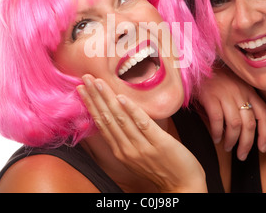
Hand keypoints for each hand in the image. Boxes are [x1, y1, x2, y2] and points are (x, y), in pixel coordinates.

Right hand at [77, 74, 206, 192]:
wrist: (183, 187)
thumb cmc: (162, 169)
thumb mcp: (138, 156)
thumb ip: (128, 139)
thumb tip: (121, 116)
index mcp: (121, 151)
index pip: (101, 124)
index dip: (91, 105)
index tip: (82, 89)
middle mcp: (127, 149)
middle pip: (107, 118)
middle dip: (95, 97)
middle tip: (85, 79)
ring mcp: (142, 147)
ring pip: (120, 119)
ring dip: (108, 98)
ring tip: (98, 82)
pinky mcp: (159, 144)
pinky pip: (143, 124)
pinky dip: (132, 110)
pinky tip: (123, 97)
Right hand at [198, 66, 265, 159]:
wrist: (195, 64)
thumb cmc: (214, 77)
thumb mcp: (234, 86)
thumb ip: (240, 102)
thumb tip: (243, 129)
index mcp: (249, 90)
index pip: (265, 115)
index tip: (262, 148)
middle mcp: (240, 92)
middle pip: (250, 124)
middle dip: (247, 144)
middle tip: (241, 155)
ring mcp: (225, 94)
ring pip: (235, 125)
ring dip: (232, 140)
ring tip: (227, 147)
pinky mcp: (210, 97)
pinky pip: (218, 120)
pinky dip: (218, 132)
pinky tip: (215, 137)